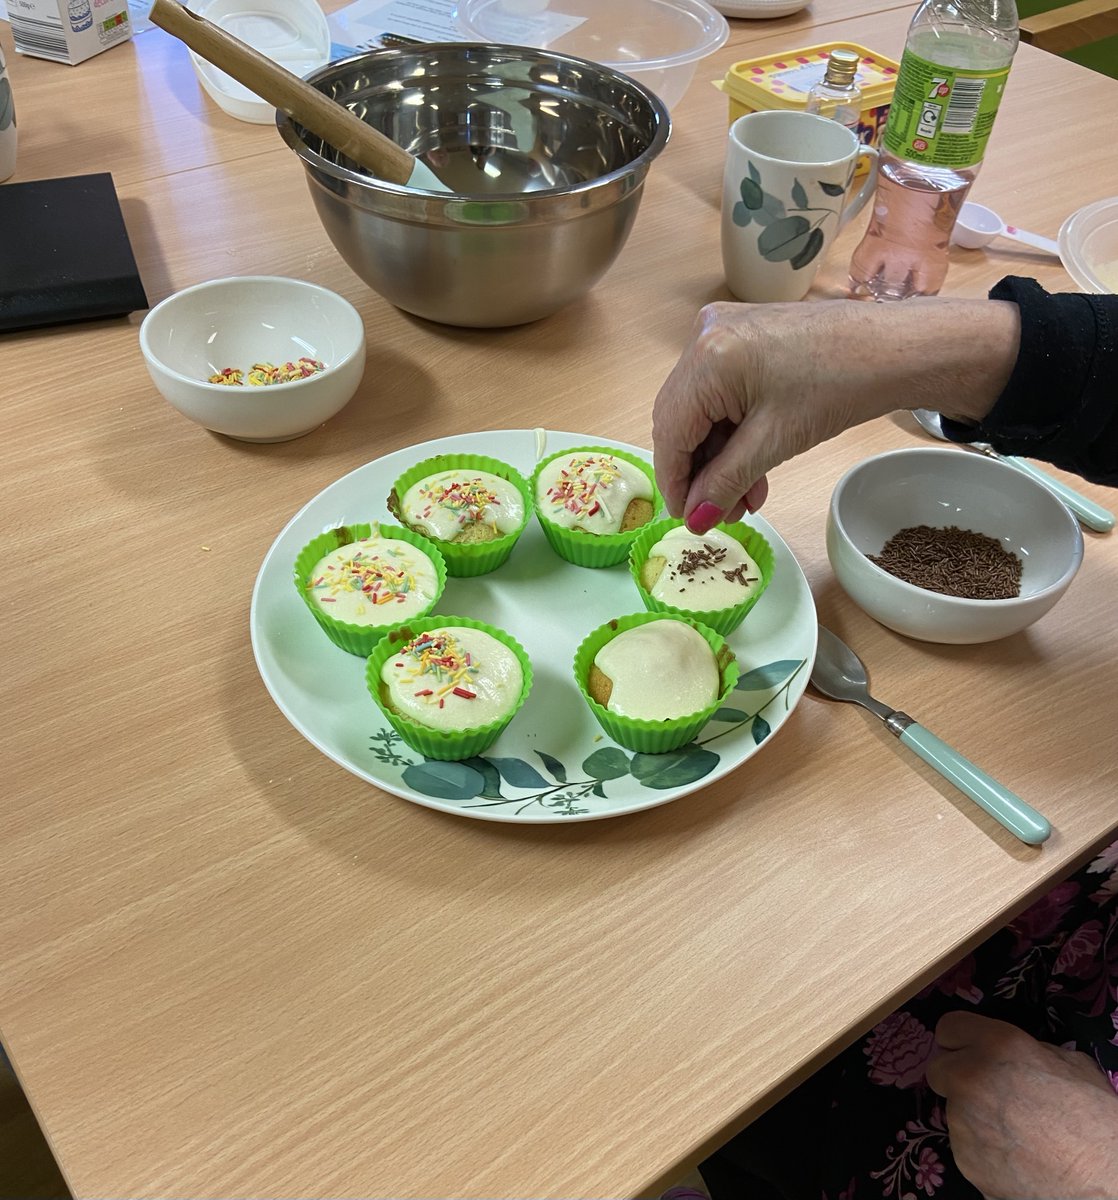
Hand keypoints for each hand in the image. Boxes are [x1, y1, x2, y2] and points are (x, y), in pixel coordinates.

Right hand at [651, 298, 1019, 532]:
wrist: (893, 348)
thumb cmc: (840, 386)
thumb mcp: (775, 443)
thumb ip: (725, 482)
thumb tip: (694, 519)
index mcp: (708, 358)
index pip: (670, 431)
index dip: (675, 481)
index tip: (686, 519)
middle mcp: (703, 335)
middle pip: (681, 418)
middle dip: (700, 471)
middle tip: (719, 512)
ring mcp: (722, 331)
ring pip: (702, 409)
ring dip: (720, 457)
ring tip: (746, 498)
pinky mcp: (741, 336)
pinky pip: (720, 392)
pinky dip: (732, 430)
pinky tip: (752, 466)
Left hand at [926, 1011, 1117, 1198]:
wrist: (1105, 1182)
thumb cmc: (1096, 1120)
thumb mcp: (1070, 1064)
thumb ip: (1030, 1051)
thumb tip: (1015, 1055)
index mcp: (996, 1045)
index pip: (949, 1027)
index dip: (961, 1040)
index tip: (970, 1050)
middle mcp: (969, 1078)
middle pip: (938, 1069)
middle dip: (958, 1077)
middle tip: (989, 1092)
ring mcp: (962, 1122)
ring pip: (954, 1111)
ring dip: (974, 1116)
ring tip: (1016, 1131)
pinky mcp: (965, 1160)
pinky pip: (966, 1145)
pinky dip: (983, 1149)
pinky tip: (1015, 1156)